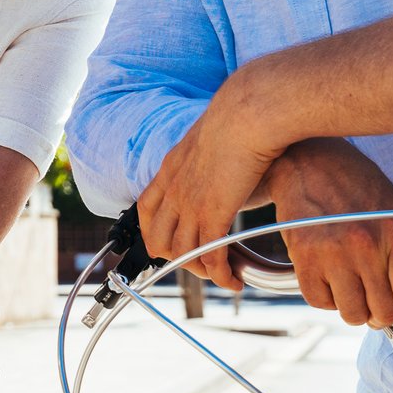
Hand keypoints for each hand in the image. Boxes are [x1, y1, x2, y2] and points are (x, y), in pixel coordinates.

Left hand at [137, 74, 287, 291]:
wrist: (246, 113)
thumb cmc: (239, 116)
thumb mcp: (211, 134)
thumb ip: (209, 151)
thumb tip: (225, 152)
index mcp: (170, 169)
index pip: (146, 210)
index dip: (156, 231)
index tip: (172, 241)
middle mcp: (173, 190)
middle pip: (157, 240)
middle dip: (176, 259)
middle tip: (202, 262)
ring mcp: (190, 204)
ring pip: (183, 254)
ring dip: (203, 271)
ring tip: (223, 274)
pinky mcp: (212, 214)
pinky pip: (210, 256)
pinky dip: (222, 275)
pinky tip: (235, 280)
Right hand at [266, 139, 392, 327]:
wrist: (310, 163)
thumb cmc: (361, 189)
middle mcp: (365, 242)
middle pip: (386, 313)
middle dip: (385, 308)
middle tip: (379, 287)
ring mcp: (331, 252)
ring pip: (353, 315)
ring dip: (356, 306)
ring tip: (355, 281)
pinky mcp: (302, 257)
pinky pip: (321, 304)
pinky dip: (328, 297)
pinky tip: (332, 275)